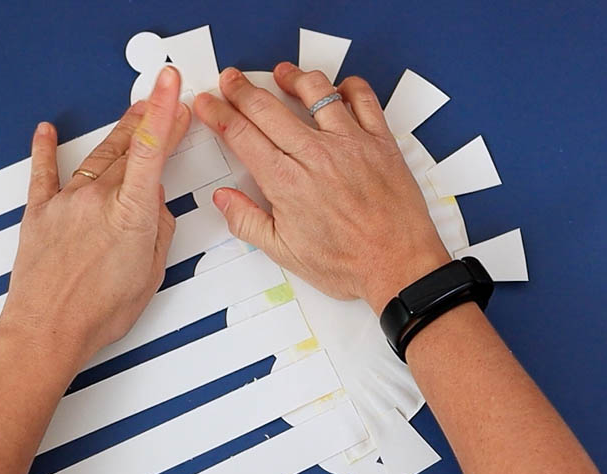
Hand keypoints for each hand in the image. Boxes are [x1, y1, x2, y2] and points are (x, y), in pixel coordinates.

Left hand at [0, 66, 190, 371]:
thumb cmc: (96, 312)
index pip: (151, 150)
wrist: (46, 329)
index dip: (163, 112)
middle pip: (128, 149)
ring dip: (117, 135)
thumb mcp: (149, 275)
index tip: (171, 86)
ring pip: (96, 158)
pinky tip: (46, 133)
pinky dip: (45, 150)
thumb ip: (157, 232)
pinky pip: (43, 173)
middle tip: (165, 104)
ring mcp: (66, 203)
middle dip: (150, 123)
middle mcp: (97, 200)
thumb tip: (157, 208)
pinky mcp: (39, 213)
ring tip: (131, 116)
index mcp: (131, 214)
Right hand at [193, 64, 450, 313]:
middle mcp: (315, 155)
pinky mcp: (380, 142)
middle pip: (267, 108)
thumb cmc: (346, 264)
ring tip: (280, 73)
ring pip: (315, 92)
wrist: (398, 266)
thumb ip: (248, 221)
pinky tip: (337, 88)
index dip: (218, 114)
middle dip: (242, 89)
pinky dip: (348, 87)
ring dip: (292, 77)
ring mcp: (350, 144)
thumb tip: (223, 199)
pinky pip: (363, 99)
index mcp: (286, 182)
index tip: (208, 103)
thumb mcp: (285, 252)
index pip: (241, 135)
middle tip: (231, 80)